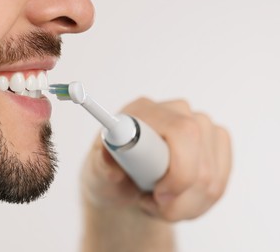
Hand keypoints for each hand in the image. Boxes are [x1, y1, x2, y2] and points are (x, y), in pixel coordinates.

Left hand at [81, 97, 231, 221]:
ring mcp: (201, 125)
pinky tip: (175, 198)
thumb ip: (102, 167)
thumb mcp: (97, 173)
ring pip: (211, 182)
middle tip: (152, 204)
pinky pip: (219, 185)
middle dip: (177, 200)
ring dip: (184, 206)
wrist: (124, 180)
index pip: (184, 133)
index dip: (178, 172)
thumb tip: (112, 167)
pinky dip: (197, 203)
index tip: (157, 196)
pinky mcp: (216, 142)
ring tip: (158, 201)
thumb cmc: (109, 171)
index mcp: (145, 111)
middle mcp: (178, 111)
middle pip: (202, 166)